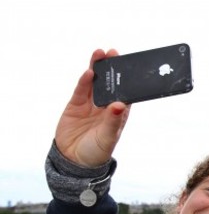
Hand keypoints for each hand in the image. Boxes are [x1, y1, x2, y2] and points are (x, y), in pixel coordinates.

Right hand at [55, 49, 130, 166]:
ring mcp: (90, 104)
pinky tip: (89, 72)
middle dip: (112, 68)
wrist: (73, 161)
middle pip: (110, 83)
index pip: (125, 91)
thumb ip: (113, 122)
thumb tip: (119, 105)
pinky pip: (81, 90)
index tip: (129, 64)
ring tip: (100, 53)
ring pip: (95, 82)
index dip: (127, 78)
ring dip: (97, 68)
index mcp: (119, 112)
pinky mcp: (76, 105)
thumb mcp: (108, 138)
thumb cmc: (96, 152)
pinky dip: (84, 81)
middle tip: (113, 52)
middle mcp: (106, 105)